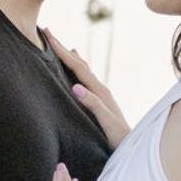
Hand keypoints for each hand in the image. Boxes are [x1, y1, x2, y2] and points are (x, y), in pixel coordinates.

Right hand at [44, 30, 130, 149]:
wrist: (132, 149)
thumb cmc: (120, 139)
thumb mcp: (107, 123)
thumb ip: (93, 105)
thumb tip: (75, 86)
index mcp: (100, 91)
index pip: (77, 66)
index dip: (62, 51)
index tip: (48, 36)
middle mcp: (100, 89)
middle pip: (79, 63)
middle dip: (63, 48)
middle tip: (48, 31)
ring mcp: (100, 95)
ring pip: (82, 70)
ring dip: (70, 57)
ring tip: (61, 47)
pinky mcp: (98, 102)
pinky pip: (84, 80)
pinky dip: (76, 70)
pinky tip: (74, 72)